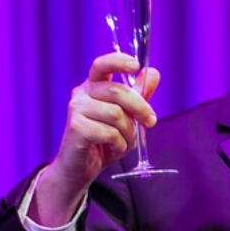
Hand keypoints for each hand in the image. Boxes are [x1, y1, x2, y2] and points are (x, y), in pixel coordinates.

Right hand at [30, 54, 159, 225]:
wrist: (81, 169)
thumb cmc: (104, 142)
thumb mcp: (127, 118)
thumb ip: (139, 96)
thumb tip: (153, 73)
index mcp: (94, 87)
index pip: (103, 65)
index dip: (118, 61)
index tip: (135, 65)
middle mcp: (82, 94)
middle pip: (118, 92)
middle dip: (141, 108)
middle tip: (151, 122)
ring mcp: (76, 109)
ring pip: (116, 115)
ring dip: (128, 133)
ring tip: (123, 143)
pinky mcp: (76, 127)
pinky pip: (109, 133)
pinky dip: (118, 145)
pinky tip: (113, 149)